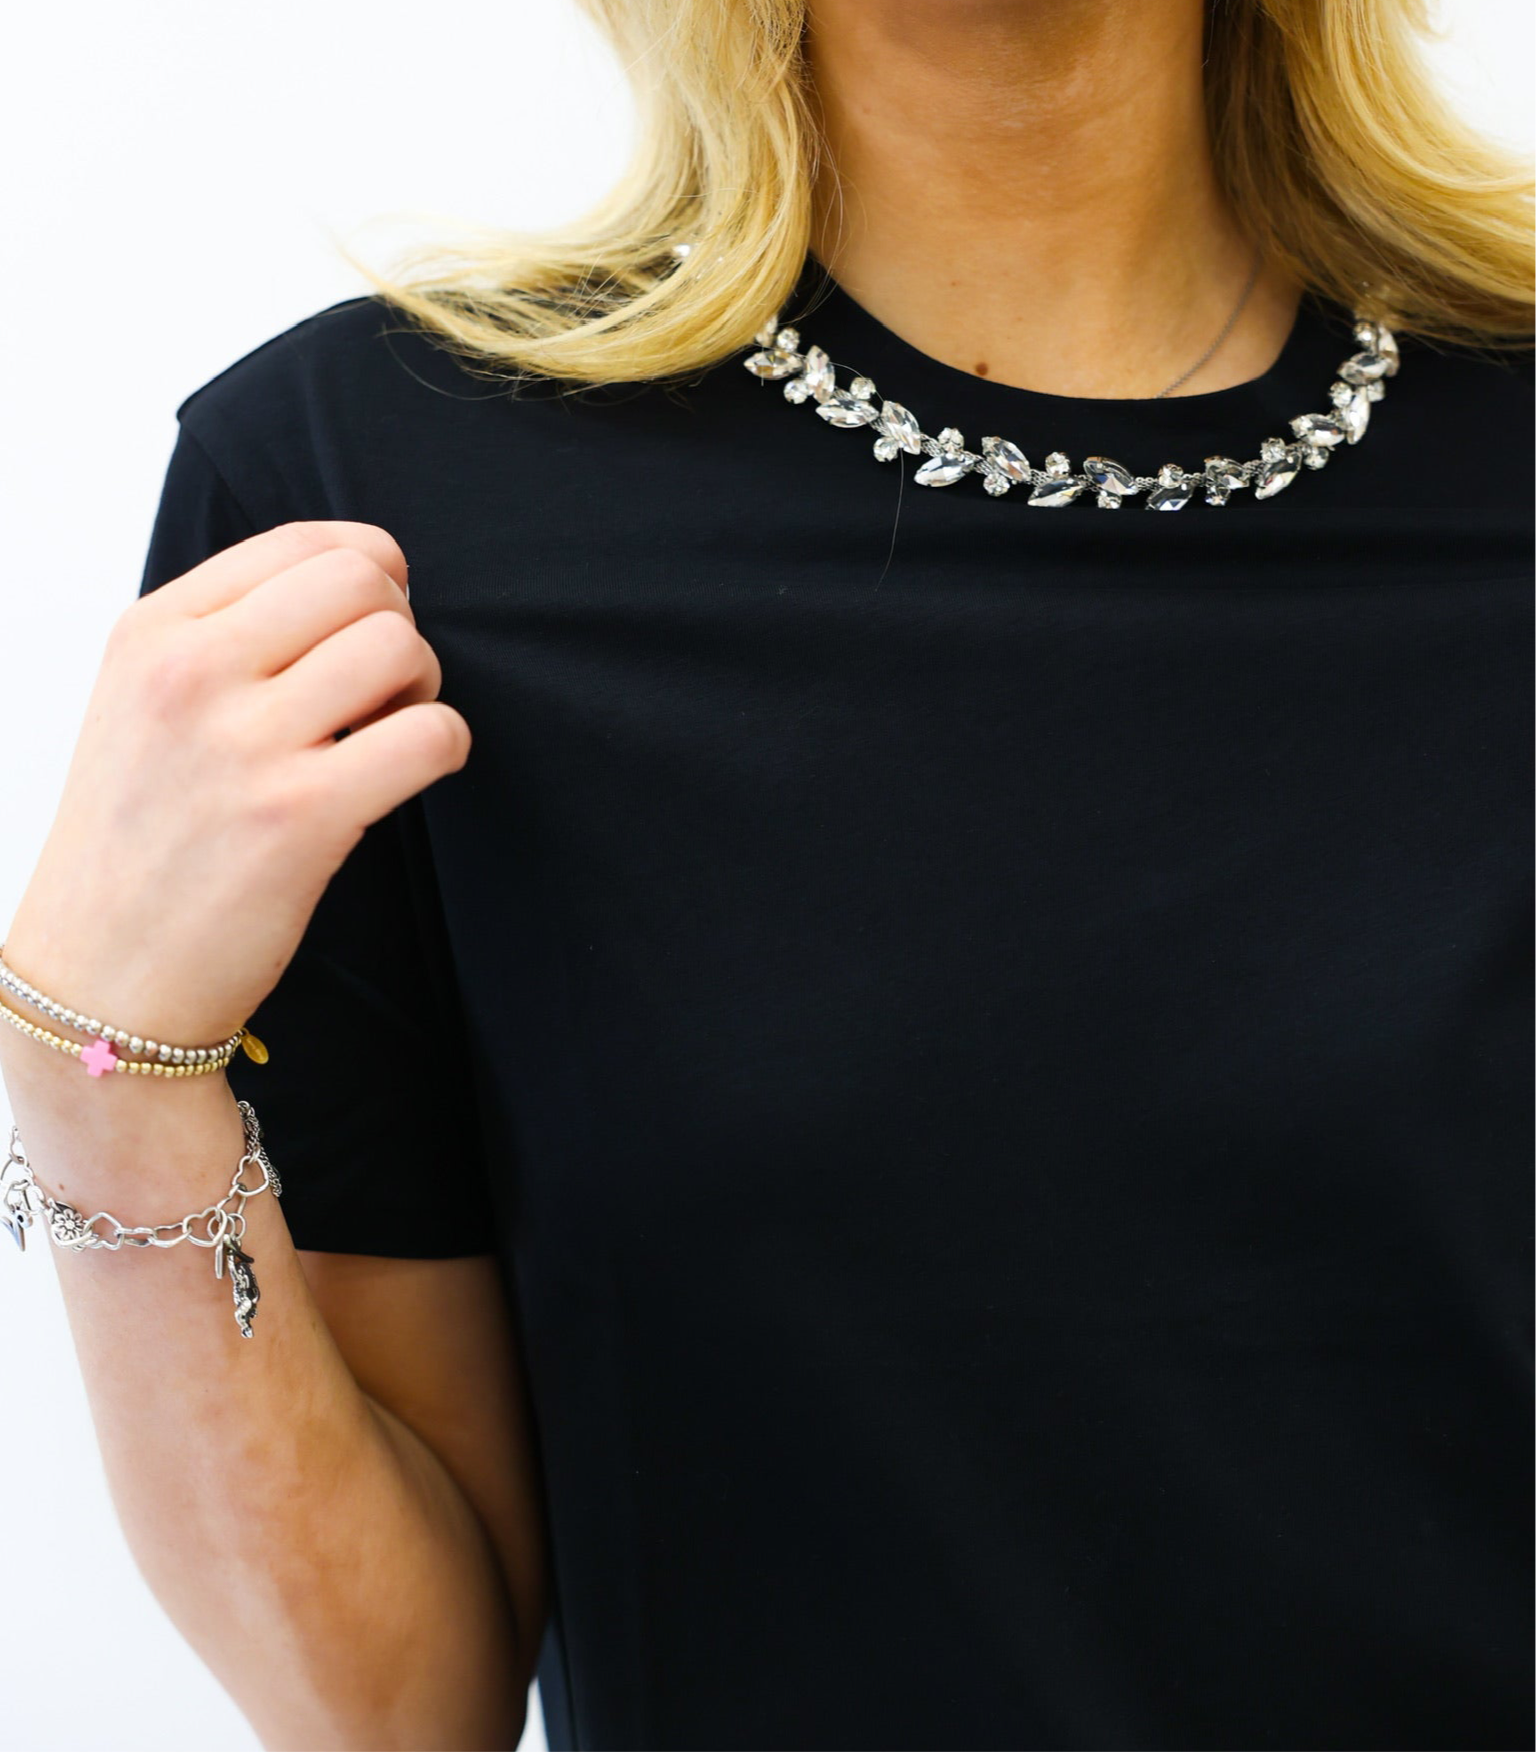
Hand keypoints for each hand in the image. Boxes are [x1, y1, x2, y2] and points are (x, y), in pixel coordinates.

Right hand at [2, 522, 469, 1057]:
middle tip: (379, 690)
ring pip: (400, 647)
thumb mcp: (140, 705)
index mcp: (152, 633)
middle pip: (363, 583)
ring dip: (422, 688)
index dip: (370, 574)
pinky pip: (431, 734)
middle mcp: (191, 673)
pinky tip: (410, 773)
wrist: (102, 979)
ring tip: (383, 735)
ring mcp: (244, 743)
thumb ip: (226, 637)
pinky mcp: (302, 816)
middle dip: (400, 628)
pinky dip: (445, 747)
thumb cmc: (138, 843)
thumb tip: (356, 584)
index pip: (304, 543)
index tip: (369, 623)